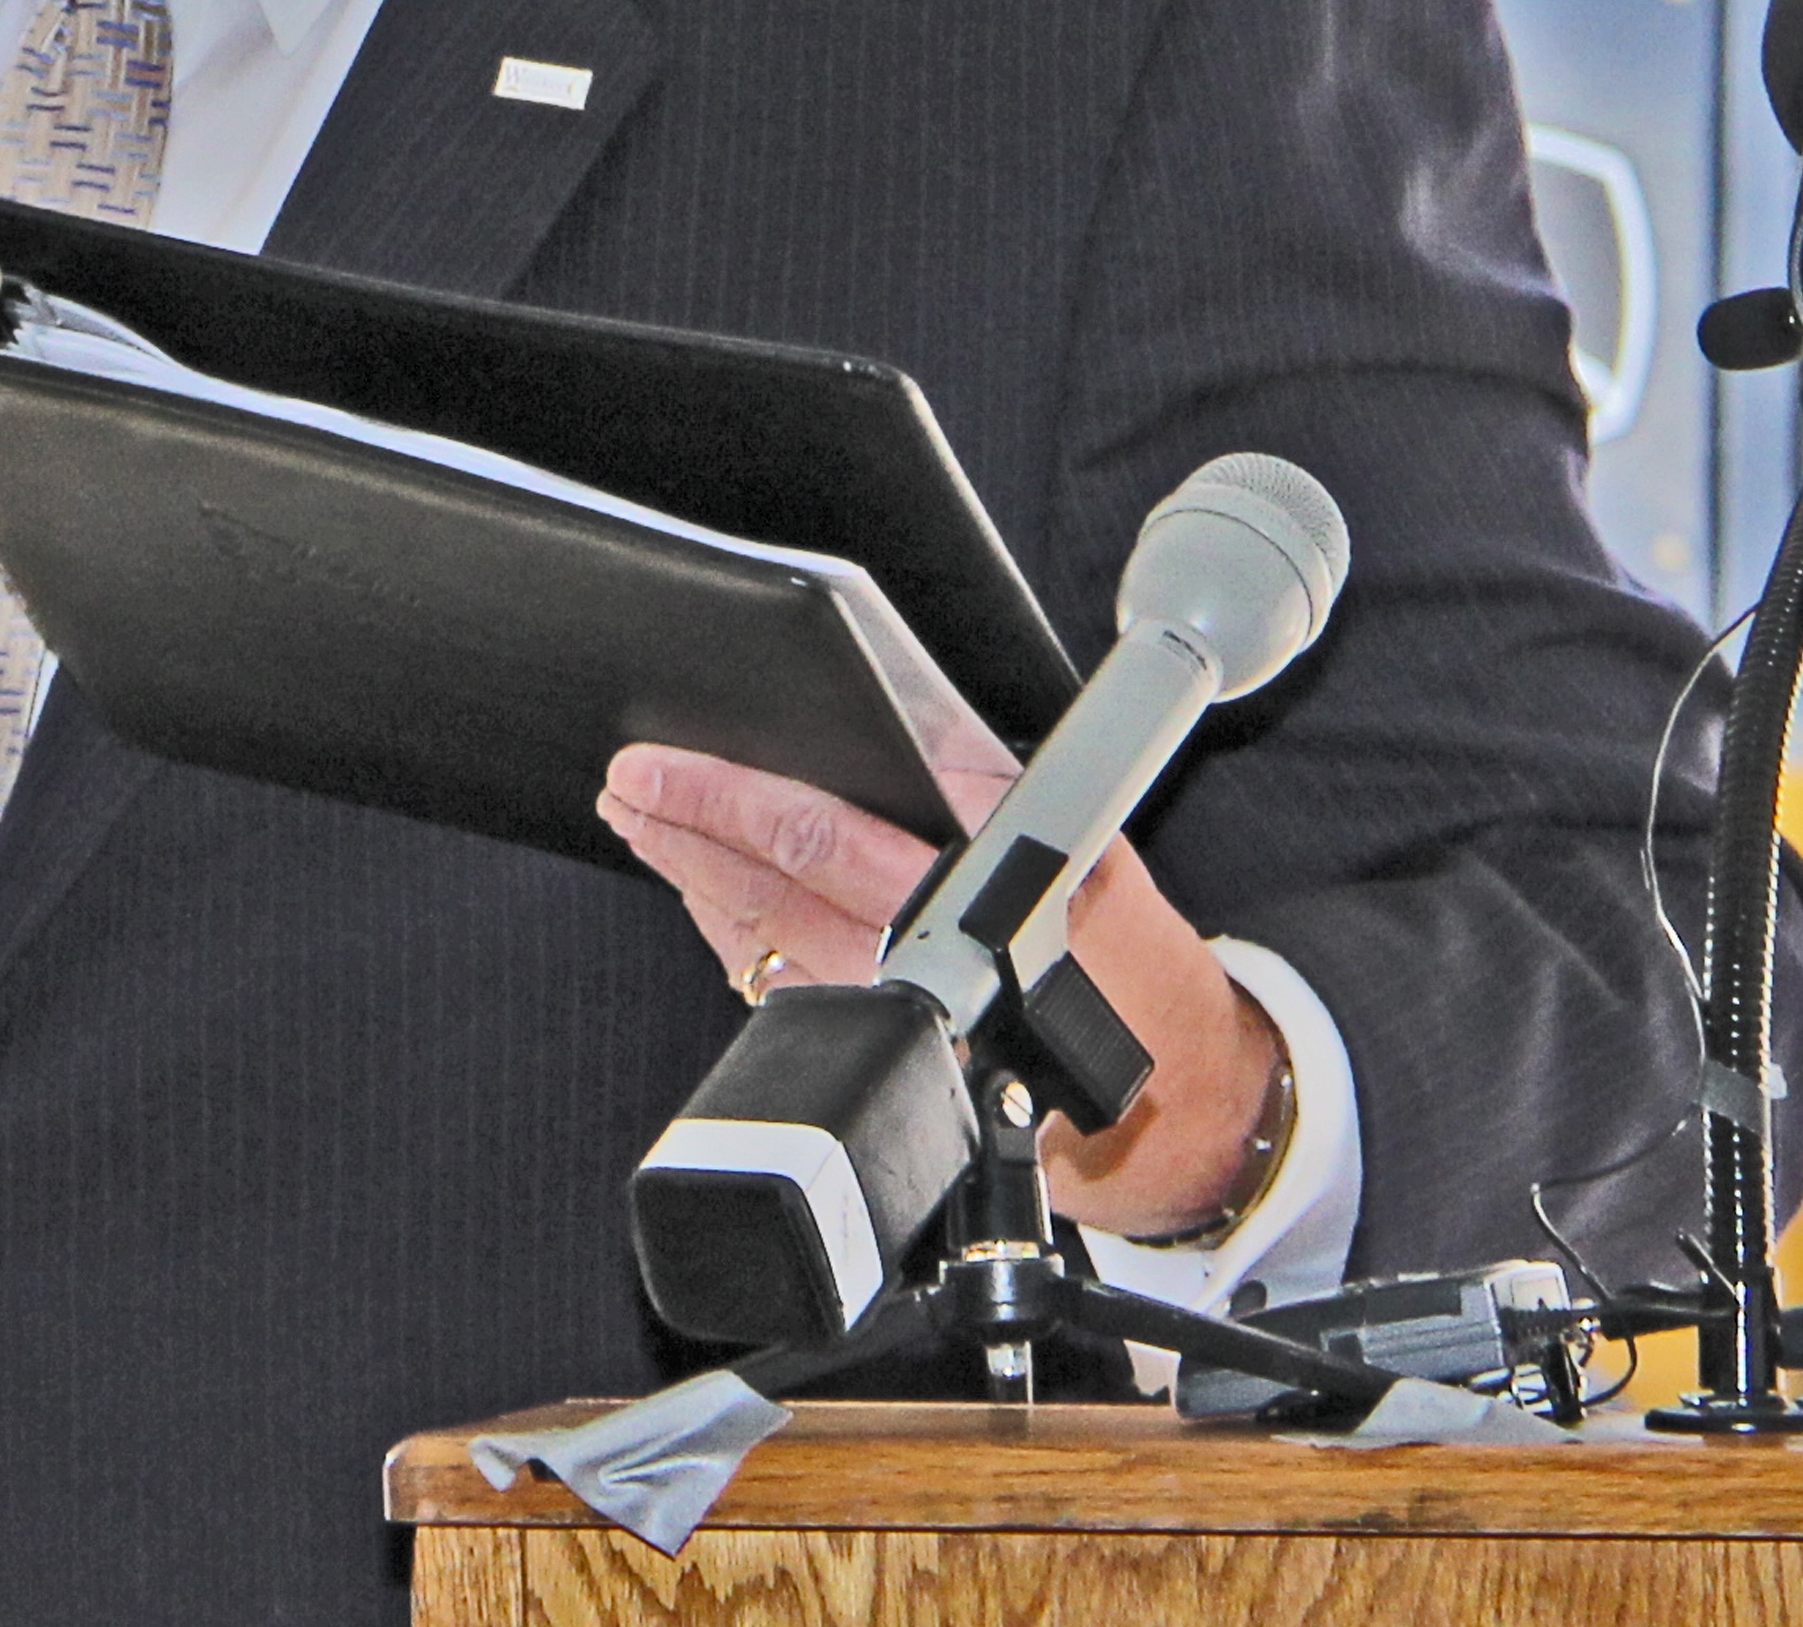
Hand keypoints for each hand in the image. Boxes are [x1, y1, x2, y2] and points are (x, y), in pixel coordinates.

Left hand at [596, 742, 1289, 1239]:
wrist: (1177, 1093)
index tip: (657, 765)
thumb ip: (977, 774)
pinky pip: (780, 984)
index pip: (815, 837)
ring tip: (641, 820)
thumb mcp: (1085, 834)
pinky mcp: (885, 1053)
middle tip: (624, 784)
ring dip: (691, 877)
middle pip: (770, 887)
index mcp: (976, 893)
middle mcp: (924, 963)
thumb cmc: (1124, 947)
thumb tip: (882, 709)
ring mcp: (900, 1016)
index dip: (722, 800)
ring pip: (761, 940)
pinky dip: (733, 933)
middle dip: (682, 831)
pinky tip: (701, 891)